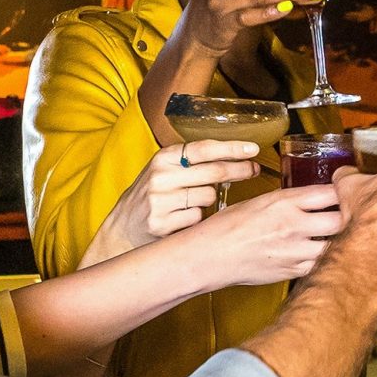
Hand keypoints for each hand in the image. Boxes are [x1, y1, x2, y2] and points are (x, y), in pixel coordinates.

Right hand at [83, 141, 261, 266]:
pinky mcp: (161, 223)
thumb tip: (236, 157)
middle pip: (214, 172)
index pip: (204, 148)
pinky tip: (183, 218)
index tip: (253, 149)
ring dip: (210, 200)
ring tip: (192, 202)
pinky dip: (197, 219)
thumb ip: (192, 163)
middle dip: (240, 170)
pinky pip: (198, 218)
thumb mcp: (165, 171)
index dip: (232, 148)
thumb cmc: (153, 196)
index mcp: (163, 157)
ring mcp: (160, 200)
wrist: (123, 228)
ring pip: (209, 197)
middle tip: (253, 170)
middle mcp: (161, 176)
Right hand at [192, 183, 346, 286]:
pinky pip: (320, 265)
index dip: (344, 191)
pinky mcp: (293, 271)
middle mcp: (293, 225)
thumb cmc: (229, 226)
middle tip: (351, 217)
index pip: (331, 192)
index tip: (347, 192)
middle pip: (342, 220)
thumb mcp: (261, 201)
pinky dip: (324, 260)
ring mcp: (295, 251)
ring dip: (340, 241)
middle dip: (348, 218)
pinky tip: (320, 254)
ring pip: (336, 246)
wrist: (210, 256)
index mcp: (284, 201)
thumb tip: (318, 198)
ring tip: (339, 237)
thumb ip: (291, 200)